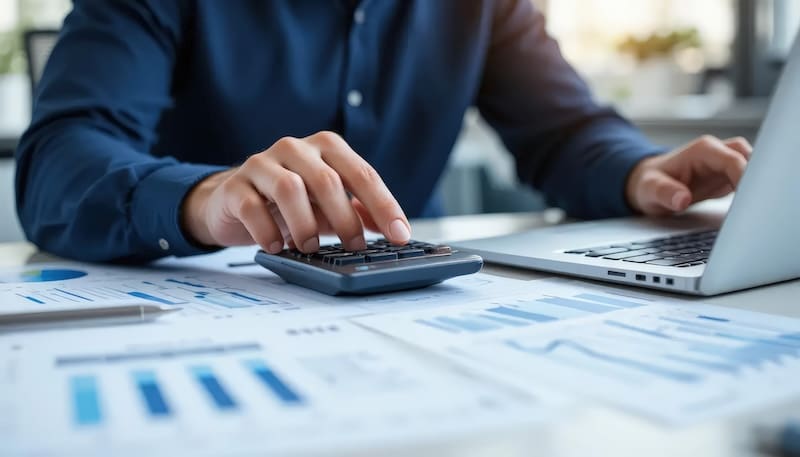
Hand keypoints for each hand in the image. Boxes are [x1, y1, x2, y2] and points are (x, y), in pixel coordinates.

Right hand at [181, 131, 410, 252]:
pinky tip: (277, 247)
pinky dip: (268, 232)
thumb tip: (396, 229)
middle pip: (327, 181)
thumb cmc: (289, 201)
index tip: (400, 234)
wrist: (233, 201)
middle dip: (345, 219)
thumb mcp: (329, 203)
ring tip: (311, 247)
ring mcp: (262, 163)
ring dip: (306, 225)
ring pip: (289, 189)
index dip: (384, 206)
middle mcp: (295, 148)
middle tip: (354, 247)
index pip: (362, 174)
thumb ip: (360, 211)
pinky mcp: (235, 186)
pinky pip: (253, 207)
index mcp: (325, 147)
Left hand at [626, 135, 751, 215]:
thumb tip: (683, 199)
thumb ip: (665, 193)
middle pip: (751, 158)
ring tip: (753, 209)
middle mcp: (717, 153)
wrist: (649, 186)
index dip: (745, 177)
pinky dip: (750, 193)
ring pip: (753, 168)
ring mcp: (724, 164)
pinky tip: (747, 209)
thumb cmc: (649, 185)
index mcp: (703, 151)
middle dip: (756, 179)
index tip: (750, 198)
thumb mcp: (650, 190)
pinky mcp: (727, 177)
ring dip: (756, 186)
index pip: (734, 160)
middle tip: (755, 206)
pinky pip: (747, 181)